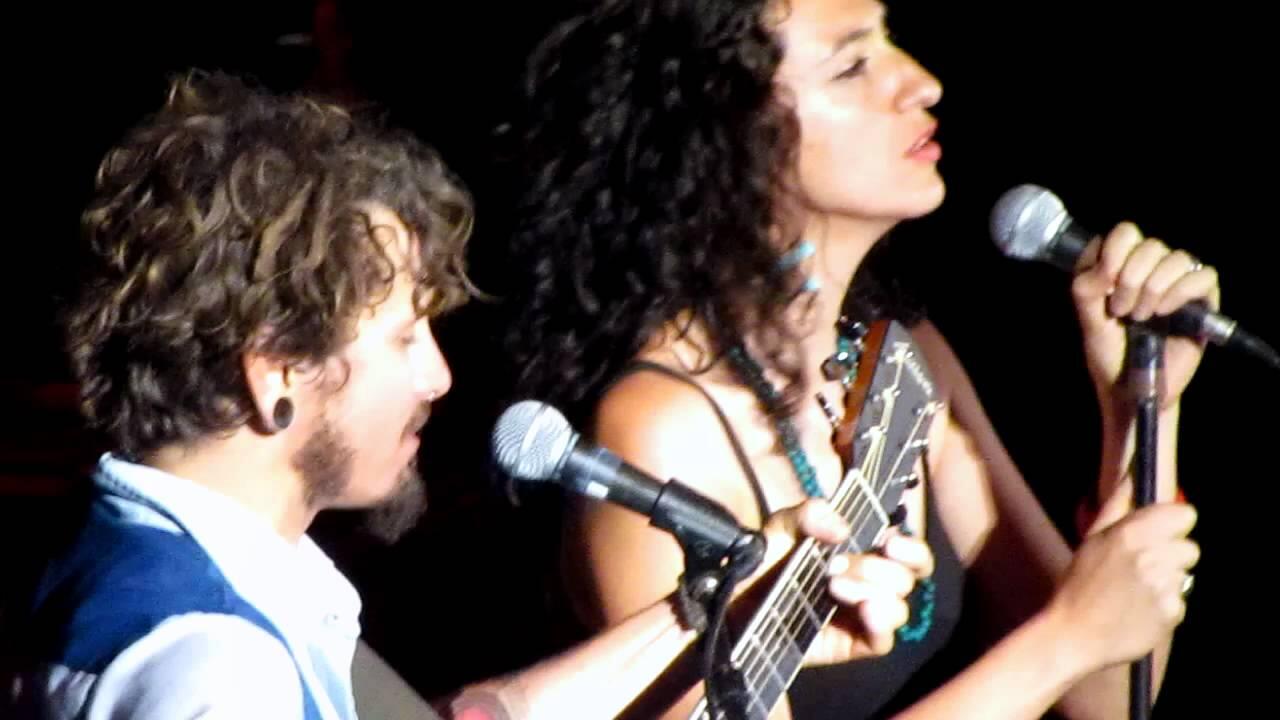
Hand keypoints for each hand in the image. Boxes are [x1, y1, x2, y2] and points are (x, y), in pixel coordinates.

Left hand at [760, 500, 933, 663]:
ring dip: (873, 592)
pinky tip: (865, 611)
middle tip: (835, 565)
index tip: (890, 542)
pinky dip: (880, 625)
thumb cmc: (762, 560)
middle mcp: (869, 584)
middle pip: (904, 580)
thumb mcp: (782, 525)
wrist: (733, 598)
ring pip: (898, 609)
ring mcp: (860, 616)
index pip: (909, 554)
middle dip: (876, 568)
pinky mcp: (849, 644)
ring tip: (834, 586)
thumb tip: (841, 528)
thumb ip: (810, 513)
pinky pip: (882, 641)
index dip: (911, 549)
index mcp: (863, 553)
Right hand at [1047, 502, 1198, 669]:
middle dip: (1172, 556)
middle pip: (1190, 547)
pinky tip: (1140, 610)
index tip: (1161, 534)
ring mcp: (1164, 586)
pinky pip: (1181, 601)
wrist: (1073, 635)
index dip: (1174, 524)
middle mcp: (1151, 556)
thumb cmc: (1079, 585)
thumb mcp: (1091, 540)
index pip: (1185, 514)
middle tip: (1143, 569)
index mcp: (1131, 533)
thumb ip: (1117, 505)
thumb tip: (1132, 474)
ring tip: (1138, 592)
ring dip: (1168, 582)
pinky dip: (1165, 606)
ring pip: (1186, 575)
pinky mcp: (1173, 612)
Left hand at [1070, 223, 1219, 409]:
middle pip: (1151, 244)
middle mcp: (1150, 268)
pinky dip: (1181, 291)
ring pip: (1177, 257)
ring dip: (1154, 287)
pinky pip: (1203, 275)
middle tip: (1121, 310)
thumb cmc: (1109, 352)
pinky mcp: (1202, 300)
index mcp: (1120, 265)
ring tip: (1142, 316)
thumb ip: (1086, 288)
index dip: (1114, 253)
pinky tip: (1164, 312)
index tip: (1105, 284)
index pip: (1124, 233)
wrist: (1132, 387)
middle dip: (1131, 278)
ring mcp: (1177, 283)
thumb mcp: (1088, 320)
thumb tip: (1105, 267)